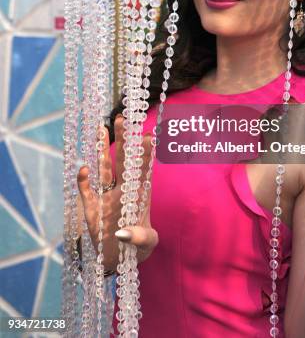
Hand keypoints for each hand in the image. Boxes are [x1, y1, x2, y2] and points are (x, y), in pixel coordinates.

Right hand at [77, 115, 157, 270]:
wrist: (120, 259)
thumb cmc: (140, 247)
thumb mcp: (146, 243)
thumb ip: (138, 237)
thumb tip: (122, 232)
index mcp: (140, 193)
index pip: (143, 169)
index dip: (145, 153)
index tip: (148, 135)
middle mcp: (123, 189)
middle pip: (122, 160)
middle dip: (122, 139)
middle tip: (121, 117)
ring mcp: (107, 195)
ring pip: (103, 167)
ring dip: (100, 149)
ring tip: (100, 127)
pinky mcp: (92, 206)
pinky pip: (86, 190)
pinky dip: (83, 180)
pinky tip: (83, 169)